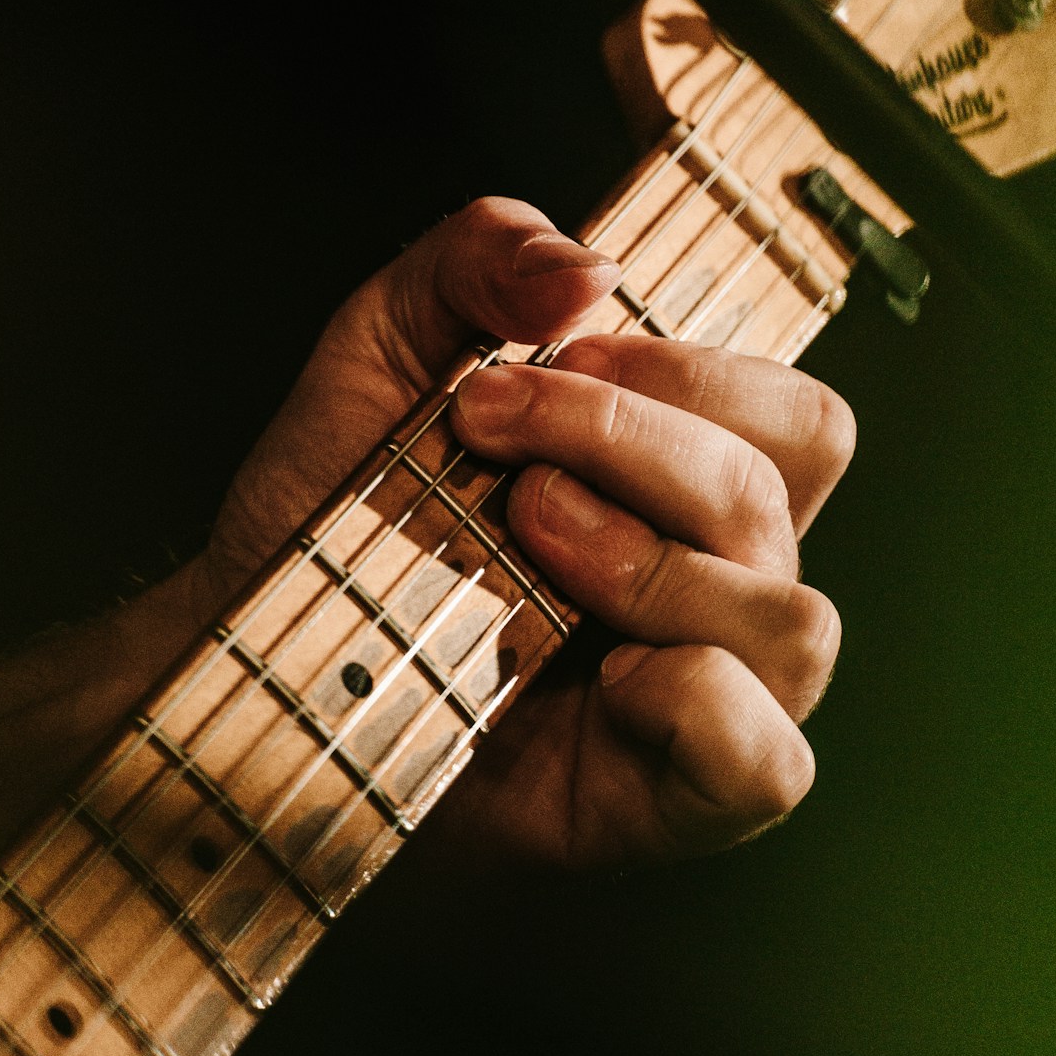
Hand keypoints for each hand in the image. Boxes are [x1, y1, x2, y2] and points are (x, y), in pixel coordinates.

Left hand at [0, 198, 851, 866]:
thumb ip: (483, 254)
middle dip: (629, 437)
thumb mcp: (391, 339)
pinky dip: (693, 700)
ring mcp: (711, 698)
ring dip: (648, 562)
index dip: (695, 369)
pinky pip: (763, 758)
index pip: (800, 418)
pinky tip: (595, 675)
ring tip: (525, 543)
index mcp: (692, 486)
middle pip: (786, 489)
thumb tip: (582, 270)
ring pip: (791, 620)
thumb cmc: (347, 517)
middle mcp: (723, 587)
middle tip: (494, 441)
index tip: (558, 360)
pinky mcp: (672, 801)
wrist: (255, 655)